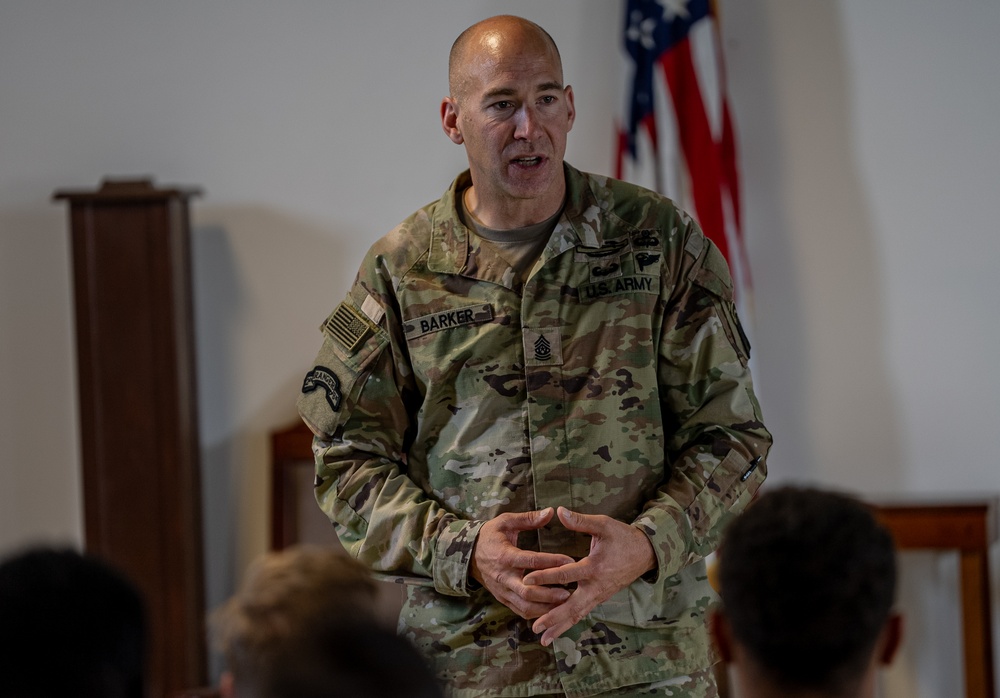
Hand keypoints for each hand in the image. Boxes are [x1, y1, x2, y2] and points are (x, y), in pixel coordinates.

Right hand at [470, 507, 575, 618]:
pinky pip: (520, 611)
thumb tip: (551, 512)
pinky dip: (537, 613)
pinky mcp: (503, 599)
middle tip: (569, 592)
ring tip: (564, 604)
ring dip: (545, 607)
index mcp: (505, 556)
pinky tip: (553, 610)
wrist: (468, 555)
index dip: (552, 562)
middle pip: (528, 591)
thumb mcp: (505, 522)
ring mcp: (502, 591)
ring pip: (525, 606)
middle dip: (549, 594)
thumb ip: (528, 518)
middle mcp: (503, 577)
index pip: (531, 561)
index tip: (570, 561)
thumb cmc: (490, 536)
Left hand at [522, 507, 655, 645]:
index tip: (526, 580)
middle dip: (553, 618)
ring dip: (560, 626)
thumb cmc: (623, 537)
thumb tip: (558, 511)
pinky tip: (556, 630)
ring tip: (543, 638)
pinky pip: (582, 612)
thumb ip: (581, 521)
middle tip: (536, 627)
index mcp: (595, 567)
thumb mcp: (604, 524)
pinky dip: (569, 622)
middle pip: (572, 606)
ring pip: (578, 614)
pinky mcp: (599, 598)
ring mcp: (599, 595)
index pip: (566, 575)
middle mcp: (596, 586)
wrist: (645, 553)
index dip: (545, 577)